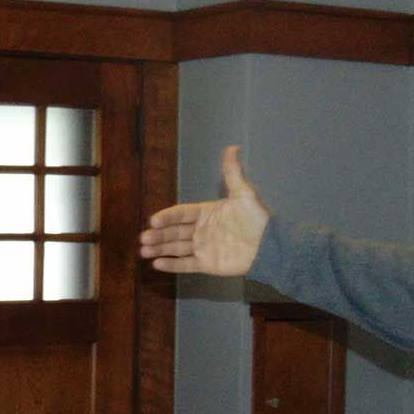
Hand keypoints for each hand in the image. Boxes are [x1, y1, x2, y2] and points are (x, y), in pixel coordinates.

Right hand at [138, 145, 269, 275]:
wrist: (269, 246)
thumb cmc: (256, 218)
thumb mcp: (244, 193)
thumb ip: (233, 172)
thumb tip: (233, 147)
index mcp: (206, 213)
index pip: (181, 214)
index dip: (167, 217)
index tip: (153, 220)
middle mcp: (201, 230)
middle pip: (174, 232)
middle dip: (158, 235)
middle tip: (144, 238)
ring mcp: (203, 247)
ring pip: (176, 248)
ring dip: (159, 249)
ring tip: (143, 251)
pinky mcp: (207, 264)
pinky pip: (186, 265)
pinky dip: (171, 265)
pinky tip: (157, 264)